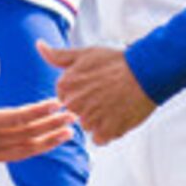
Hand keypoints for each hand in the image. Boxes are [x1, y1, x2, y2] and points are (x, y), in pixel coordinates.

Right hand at [0, 56, 74, 161]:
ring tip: (67, 133)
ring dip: (47, 142)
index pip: (16, 118)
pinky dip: (32, 149)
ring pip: (23, 150)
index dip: (39, 111)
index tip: (57, 103)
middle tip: (73, 117)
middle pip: (25, 136)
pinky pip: (14, 155)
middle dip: (51, 127)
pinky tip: (47, 142)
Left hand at [40, 42, 157, 142]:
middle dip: (89, 107)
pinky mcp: (106, 131)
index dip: (81, 93)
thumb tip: (39, 45)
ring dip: (100, 120)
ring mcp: (90, 118)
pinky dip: (109, 131)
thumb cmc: (116, 63)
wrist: (146, 73)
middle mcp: (75, 103)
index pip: (65, 99)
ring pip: (89, 126)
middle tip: (107, 95)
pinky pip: (100, 139)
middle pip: (77, 114)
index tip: (94, 86)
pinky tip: (119, 116)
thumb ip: (59, 55)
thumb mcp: (85, 54)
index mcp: (66, 85)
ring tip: (115, 104)